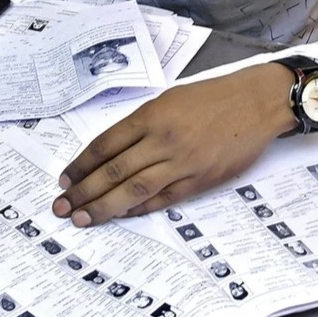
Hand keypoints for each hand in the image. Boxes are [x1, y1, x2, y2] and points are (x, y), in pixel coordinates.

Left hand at [52, 63, 297, 226]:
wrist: (256, 103)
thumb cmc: (210, 97)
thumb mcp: (169, 99)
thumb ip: (140, 125)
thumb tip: (110, 153)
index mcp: (150, 116)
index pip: (104, 145)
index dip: (80, 166)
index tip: (65, 180)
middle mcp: (161, 140)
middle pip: (113, 171)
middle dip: (83, 192)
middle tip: (61, 208)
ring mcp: (181, 163)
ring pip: (134, 190)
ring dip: (104, 207)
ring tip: (81, 219)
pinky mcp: (199, 181)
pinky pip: (162, 199)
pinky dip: (139, 209)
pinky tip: (120, 216)